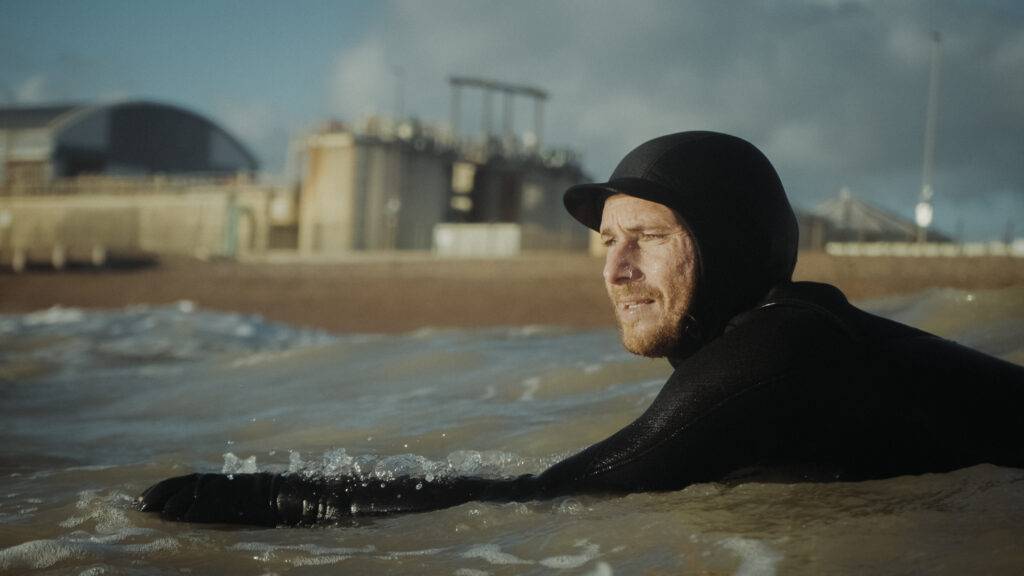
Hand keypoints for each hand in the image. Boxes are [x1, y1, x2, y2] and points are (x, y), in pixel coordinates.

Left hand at [136, 473, 280, 525]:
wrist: (272, 494)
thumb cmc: (246, 497)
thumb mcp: (220, 493)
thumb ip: (200, 497)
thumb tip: (174, 511)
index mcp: (205, 480)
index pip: (174, 482)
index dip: (155, 490)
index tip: (139, 500)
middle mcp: (209, 482)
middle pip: (177, 485)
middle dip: (157, 495)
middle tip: (140, 507)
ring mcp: (218, 490)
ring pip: (190, 494)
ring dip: (172, 503)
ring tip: (157, 513)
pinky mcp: (229, 500)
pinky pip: (209, 505)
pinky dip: (194, 510)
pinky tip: (182, 518)